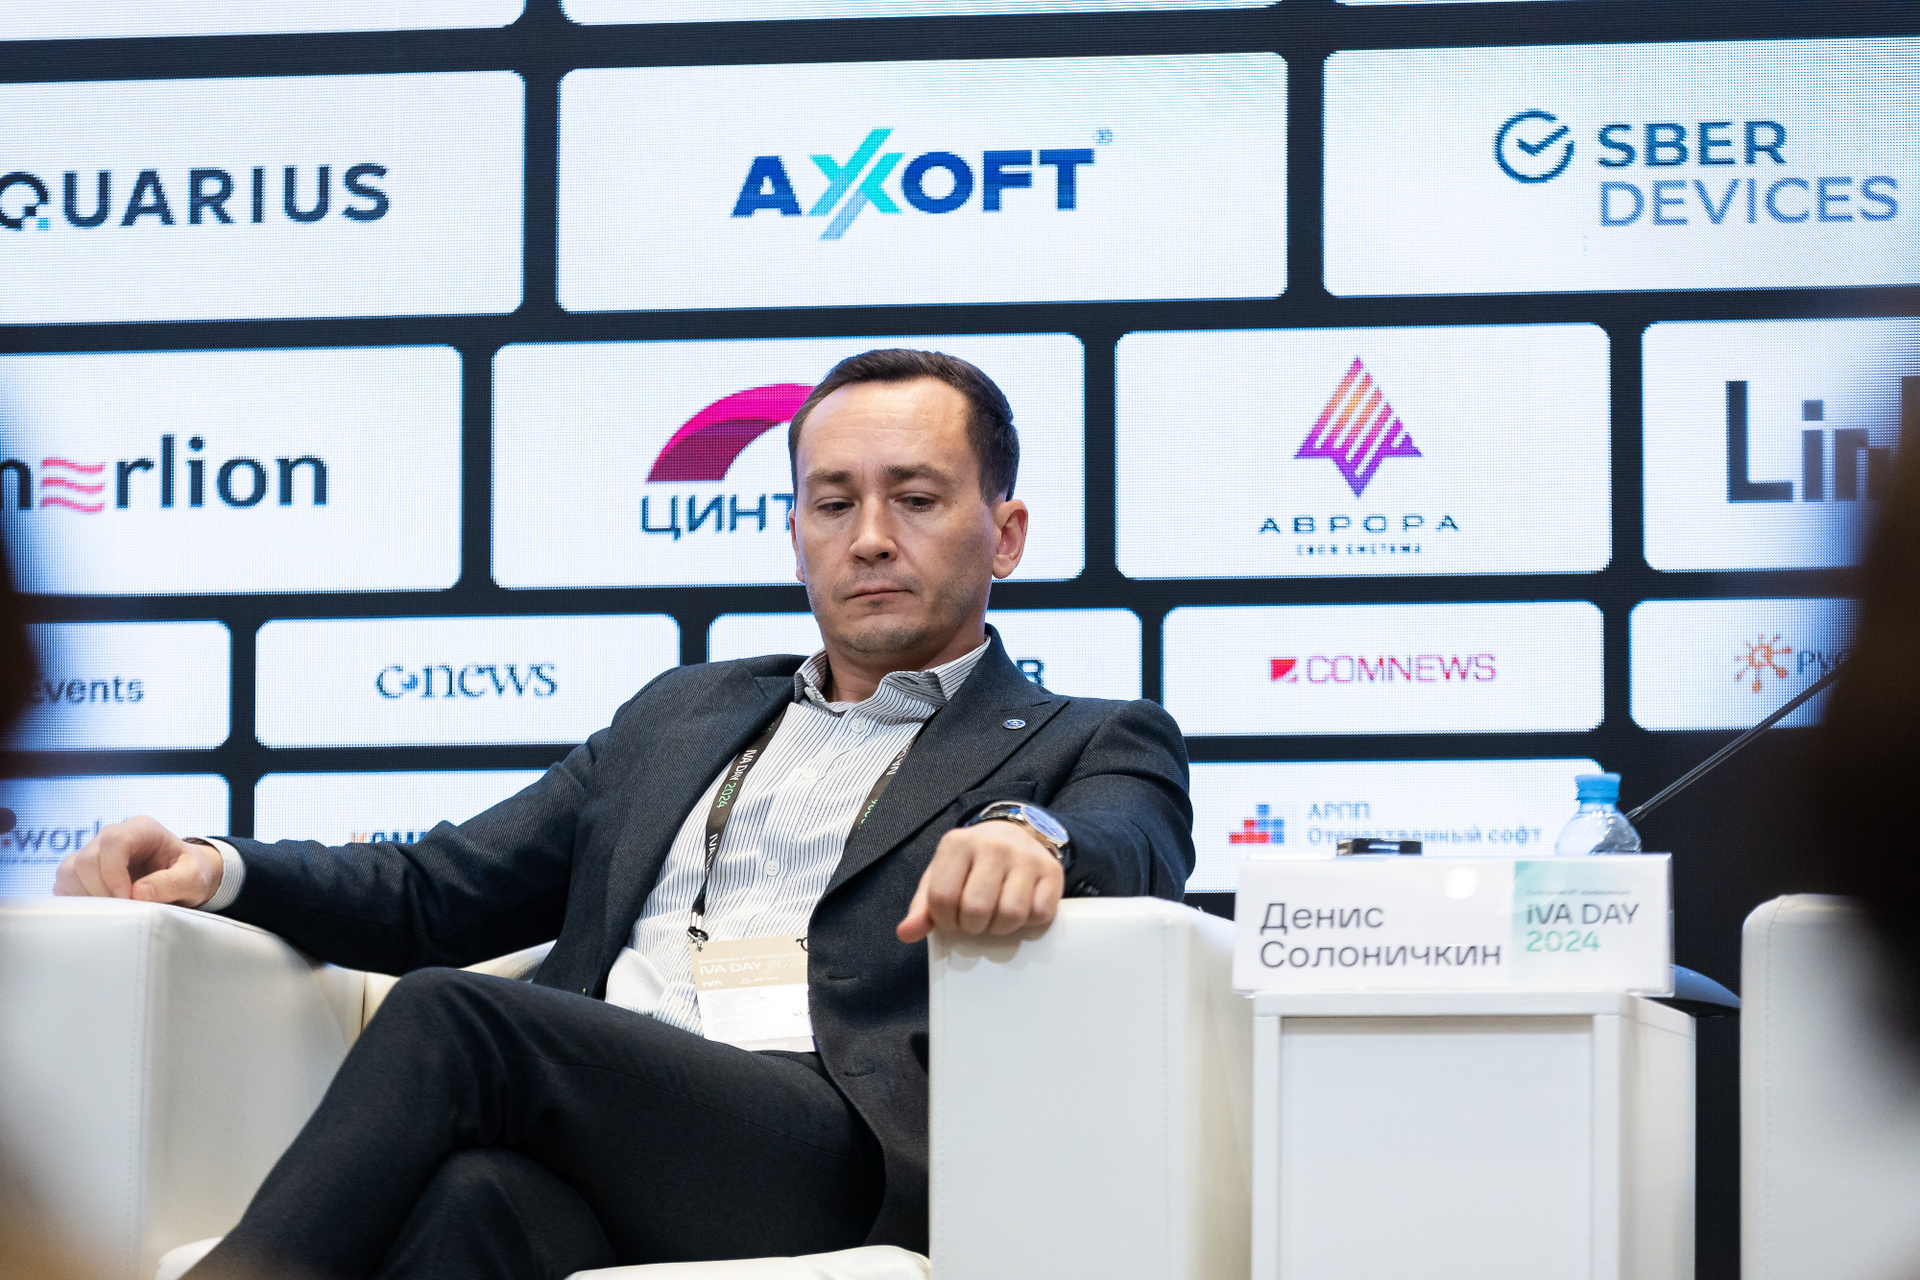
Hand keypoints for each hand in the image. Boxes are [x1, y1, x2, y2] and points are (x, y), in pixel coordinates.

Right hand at [53, 815, 222, 906]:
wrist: (183, 877)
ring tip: (116, 909)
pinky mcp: (82, 871)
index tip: (128, 899)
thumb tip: (138, 893)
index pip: (113, 842)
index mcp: (141, 829)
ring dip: (88, 897)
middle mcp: (112, 835)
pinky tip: (103, 909)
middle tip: (124, 909)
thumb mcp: (194, 879)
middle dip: (101, 890)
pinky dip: (78, 901)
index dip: (114, 874)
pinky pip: (64, 885)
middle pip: (86, 859)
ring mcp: (94, 852)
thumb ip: (172, 884)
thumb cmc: (190, 873)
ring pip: (69, 871)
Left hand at [897, 819, 1063, 942]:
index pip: (942, 898)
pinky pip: (1040, 914)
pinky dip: (1029, 922)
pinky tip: (1021, 909)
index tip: (951, 918)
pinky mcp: (1052, 870)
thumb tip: (906, 933)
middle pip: (977, 910)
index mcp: (957, 844)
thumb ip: (922, 908)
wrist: (1014, 834)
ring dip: (1001, 928)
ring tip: (996, 916)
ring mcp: (1025, 857)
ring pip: (1011, 915)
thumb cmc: (971, 864)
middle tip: (975, 920)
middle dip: (973, 927)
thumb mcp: (941, 877)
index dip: (945, 920)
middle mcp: (993, 845)